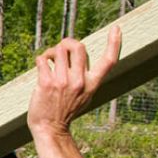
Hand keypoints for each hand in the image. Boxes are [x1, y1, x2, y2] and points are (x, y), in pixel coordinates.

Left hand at [26, 27, 121, 157]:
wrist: (50, 129)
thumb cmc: (66, 110)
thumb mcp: (85, 95)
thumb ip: (86, 77)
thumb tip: (80, 56)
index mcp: (92, 84)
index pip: (108, 61)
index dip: (114, 43)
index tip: (116, 28)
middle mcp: (79, 82)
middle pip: (78, 46)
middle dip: (67, 42)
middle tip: (61, 50)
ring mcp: (63, 82)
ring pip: (59, 50)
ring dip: (52, 51)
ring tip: (49, 60)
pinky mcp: (46, 83)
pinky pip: (42, 59)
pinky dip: (41, 60)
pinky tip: (41, 67)